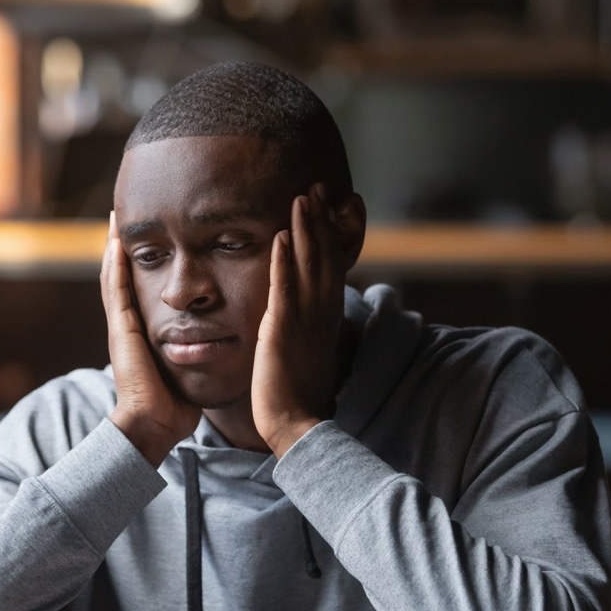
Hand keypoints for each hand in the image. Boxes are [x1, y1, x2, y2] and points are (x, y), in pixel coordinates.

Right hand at [101, 212, 200, 465]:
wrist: (153, 424)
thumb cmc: (175, 404)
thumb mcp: (188, 368)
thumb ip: (197, 351)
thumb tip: (220, 344)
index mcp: (142, 333)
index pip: (137, 290)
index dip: (138, 264)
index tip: (145, 239)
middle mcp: (128, 326)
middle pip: (121, 277)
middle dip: (121, 248)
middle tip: (122, 217)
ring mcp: (121, 327)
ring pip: (113, 277)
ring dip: (113, 247)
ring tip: (115, 219)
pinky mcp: (121, 331)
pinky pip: (116, 291)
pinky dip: (114, 265)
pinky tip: (116, 242)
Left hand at [252, 183, 348, 457]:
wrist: (296, 424)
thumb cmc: (297, 394)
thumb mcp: (306, 352)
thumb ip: (305, 328)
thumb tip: (303, 316)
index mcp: (324, 317)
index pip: (331, 266)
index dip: (331, 234)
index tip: (331, 206)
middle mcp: (320, 313)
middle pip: (324, 256)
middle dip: (321, 220)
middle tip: (319, 186)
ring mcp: (303, 320)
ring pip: (308, 265)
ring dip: (305, 229)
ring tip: (303, 196)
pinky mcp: (281, 330)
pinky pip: (283, 289)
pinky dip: (283, 261)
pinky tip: (279, 235)